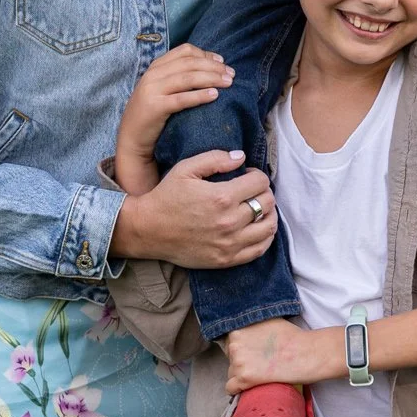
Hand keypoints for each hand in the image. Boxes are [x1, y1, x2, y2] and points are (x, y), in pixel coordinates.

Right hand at [110, 150, 276, 267]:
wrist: (148, 230)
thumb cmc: (166, 197)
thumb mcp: (185, 169)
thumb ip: (215, 159)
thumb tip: (241, 157)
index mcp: (221, 197)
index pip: (260, 182)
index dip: (256, 175)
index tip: (247, 176)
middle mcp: (229, 221)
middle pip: (267, 202)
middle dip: (263, 192)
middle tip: (252, 191)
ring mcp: (229, 243)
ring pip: (269, 226)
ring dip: (268, 214)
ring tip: (258, 208)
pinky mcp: (226, 259)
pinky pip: (260, 249)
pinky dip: (265, 237)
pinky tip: (258, 228)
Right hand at [113, 45, 231, 193]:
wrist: (132, 137)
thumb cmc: (153, 113)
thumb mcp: (162, 89)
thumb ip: (179, 76)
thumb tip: (210, 68)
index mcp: (156, 67)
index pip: (184, 51)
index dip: (206, 54)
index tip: (222, 62)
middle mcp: (153, 75)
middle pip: (189, 63)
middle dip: (214, 67)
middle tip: (232, 74)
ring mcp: (152, 90)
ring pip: (187, 78)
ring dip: (211, 78)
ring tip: (228, 83)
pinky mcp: (155, 107)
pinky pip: (181, 99)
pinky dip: (199, 96)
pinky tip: (214, 96)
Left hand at [225, 318, 342, 391]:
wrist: (308, 354)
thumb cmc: (294, 338)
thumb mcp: (269, 322)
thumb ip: (253, 327)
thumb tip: (248, 334)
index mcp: (239, 329)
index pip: (231, 344)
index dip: (243, 350)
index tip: (254, 355)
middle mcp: (235, 344)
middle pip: (231, 359)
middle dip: (242, 363)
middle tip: (261, 365)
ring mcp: (238, 362)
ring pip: (231, 373)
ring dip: (243, 376)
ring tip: (262, 375)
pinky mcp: (244, 379)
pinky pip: (230, 388)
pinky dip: (238, 390)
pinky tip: (251, 387)